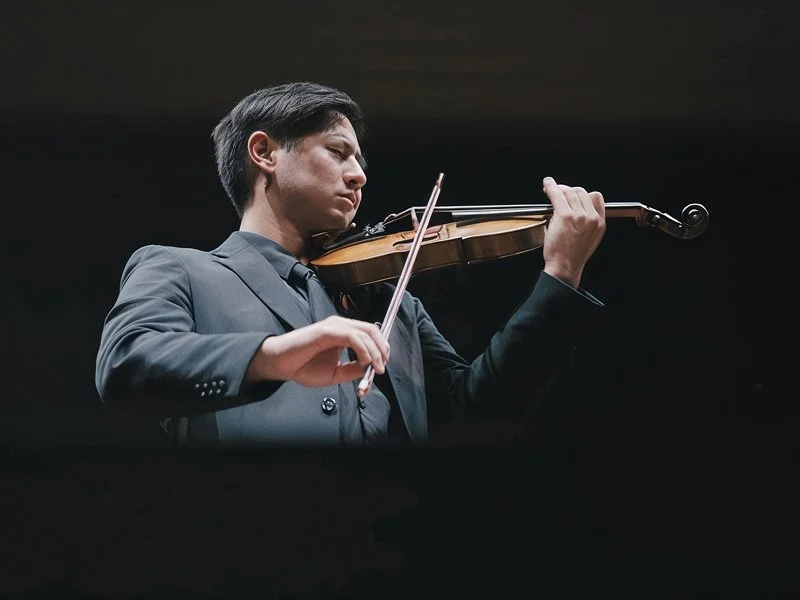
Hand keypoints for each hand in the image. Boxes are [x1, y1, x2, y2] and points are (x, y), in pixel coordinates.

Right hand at [246, 315, 389, 387]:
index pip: (370, 334)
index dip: (381, 348)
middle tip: (382, 367)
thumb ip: (352, 370)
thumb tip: (368, 369)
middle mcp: (340, 325)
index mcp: (343, 333)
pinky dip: (363, 349)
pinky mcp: (327, 330)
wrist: (282, 364)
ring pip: (365, 332)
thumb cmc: (303, 367)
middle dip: (382, 349)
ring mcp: (334, 326)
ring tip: (375, 367)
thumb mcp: (335, 373)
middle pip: (372, 330)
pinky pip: (352, 336)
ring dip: (375, 351)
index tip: (382, 366)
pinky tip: (364, 361)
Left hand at [541, 176, 605, 287]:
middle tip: (558, 192)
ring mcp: (579, 216)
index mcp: (600, 223)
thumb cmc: (572, 256)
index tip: (572, 194)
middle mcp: (592, 218)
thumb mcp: (589, 239)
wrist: (565, 268)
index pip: (596, 197)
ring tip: (550, 190)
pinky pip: (557, 195)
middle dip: (568, 189)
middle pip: (581, 191)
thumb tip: (576, 208)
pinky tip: (547, 184)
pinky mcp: (565, 216)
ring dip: (559, 188)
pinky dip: (550, 187)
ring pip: (569, 192)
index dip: (582, 193)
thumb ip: (587, 223)